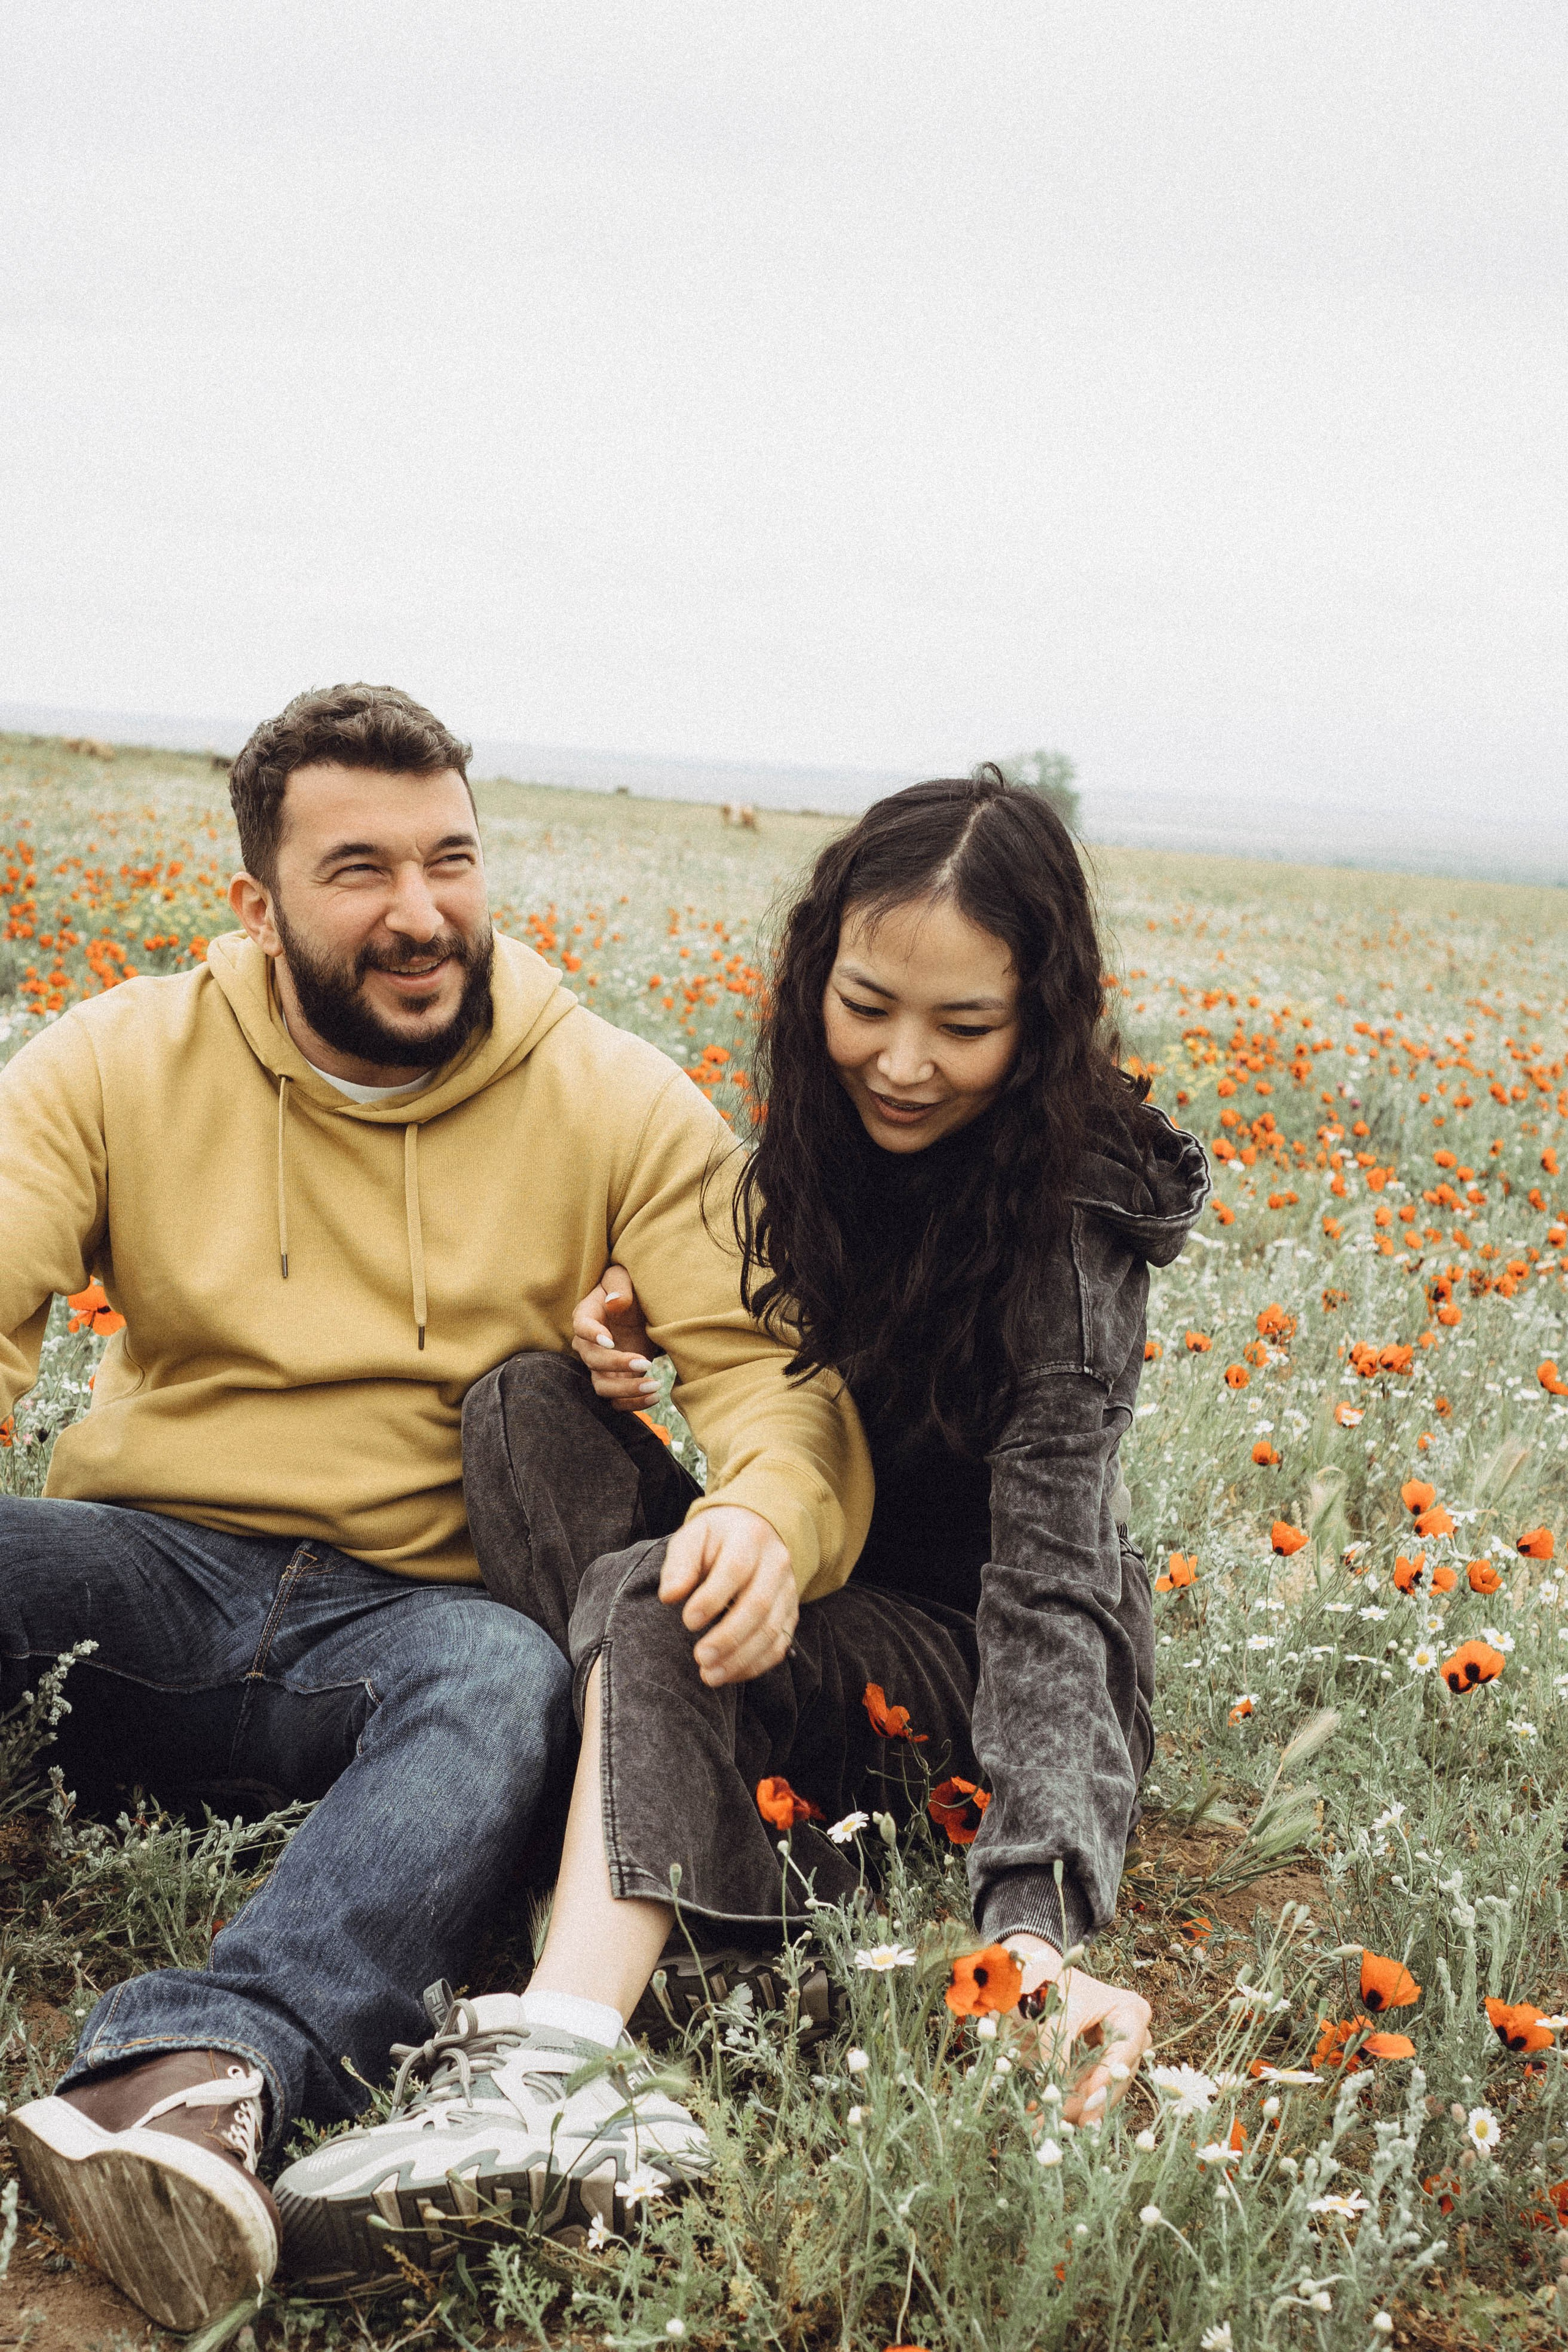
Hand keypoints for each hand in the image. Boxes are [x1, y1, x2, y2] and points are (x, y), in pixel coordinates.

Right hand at [571, 1264, 656, 1411]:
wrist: (637, 1307)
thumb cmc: (627, 1289)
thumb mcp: (623, 1276)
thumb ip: (619, 1284)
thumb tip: (615, 1302)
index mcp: (587, 1316)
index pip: (581, 1327)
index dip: (592, 1335)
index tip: (610, 1340)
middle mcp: (588, 1344)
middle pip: (592, 1361)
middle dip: (617, 1365)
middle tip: (646, 1363)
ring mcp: (600, 1365)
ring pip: (602, 1387)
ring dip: (626, 1390)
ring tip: (654, 1386)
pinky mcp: (615, 1379)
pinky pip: (616, 1401)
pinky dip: (633, 1404)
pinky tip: (654, 1398)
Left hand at [660, 1506, 798, 1686]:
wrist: (752, 1532)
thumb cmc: (715, 1539)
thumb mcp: (693, 1537)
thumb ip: (680, 1564)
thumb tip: (669, 1596)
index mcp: (750, 1537)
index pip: (735, 1569)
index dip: (713, 1598)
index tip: (688, 1621)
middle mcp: (776, 1563)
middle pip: (758, 1605)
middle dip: (728, 1637)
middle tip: (700, 1658)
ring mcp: (787, 1590)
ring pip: (771, 1630)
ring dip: (740, 1658)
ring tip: (709, 1675)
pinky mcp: (790, 1613)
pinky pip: (779, 1645)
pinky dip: (755, 1665)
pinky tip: (728, 1674)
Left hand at [1004, 1934, 1151, 2123]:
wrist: (1024, 1979)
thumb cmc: (1044, 1984)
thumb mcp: (1052, 2015)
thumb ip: (1058, 2052)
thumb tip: (1056, 2094)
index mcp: (1129, 2013)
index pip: (1125, 2053)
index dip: (1107, 2079)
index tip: (1088, 2101)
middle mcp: (1128, 2037)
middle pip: (1116, 2078)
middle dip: (1088, 2103)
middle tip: (1066, 2122)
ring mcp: (1111, 2055)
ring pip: (1099, 2092)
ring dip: (1072, 2110)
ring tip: (1044, 2124)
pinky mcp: (1093, 2069)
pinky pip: (1082, 2093)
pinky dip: (1062, 2105)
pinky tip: (1040, 2117)